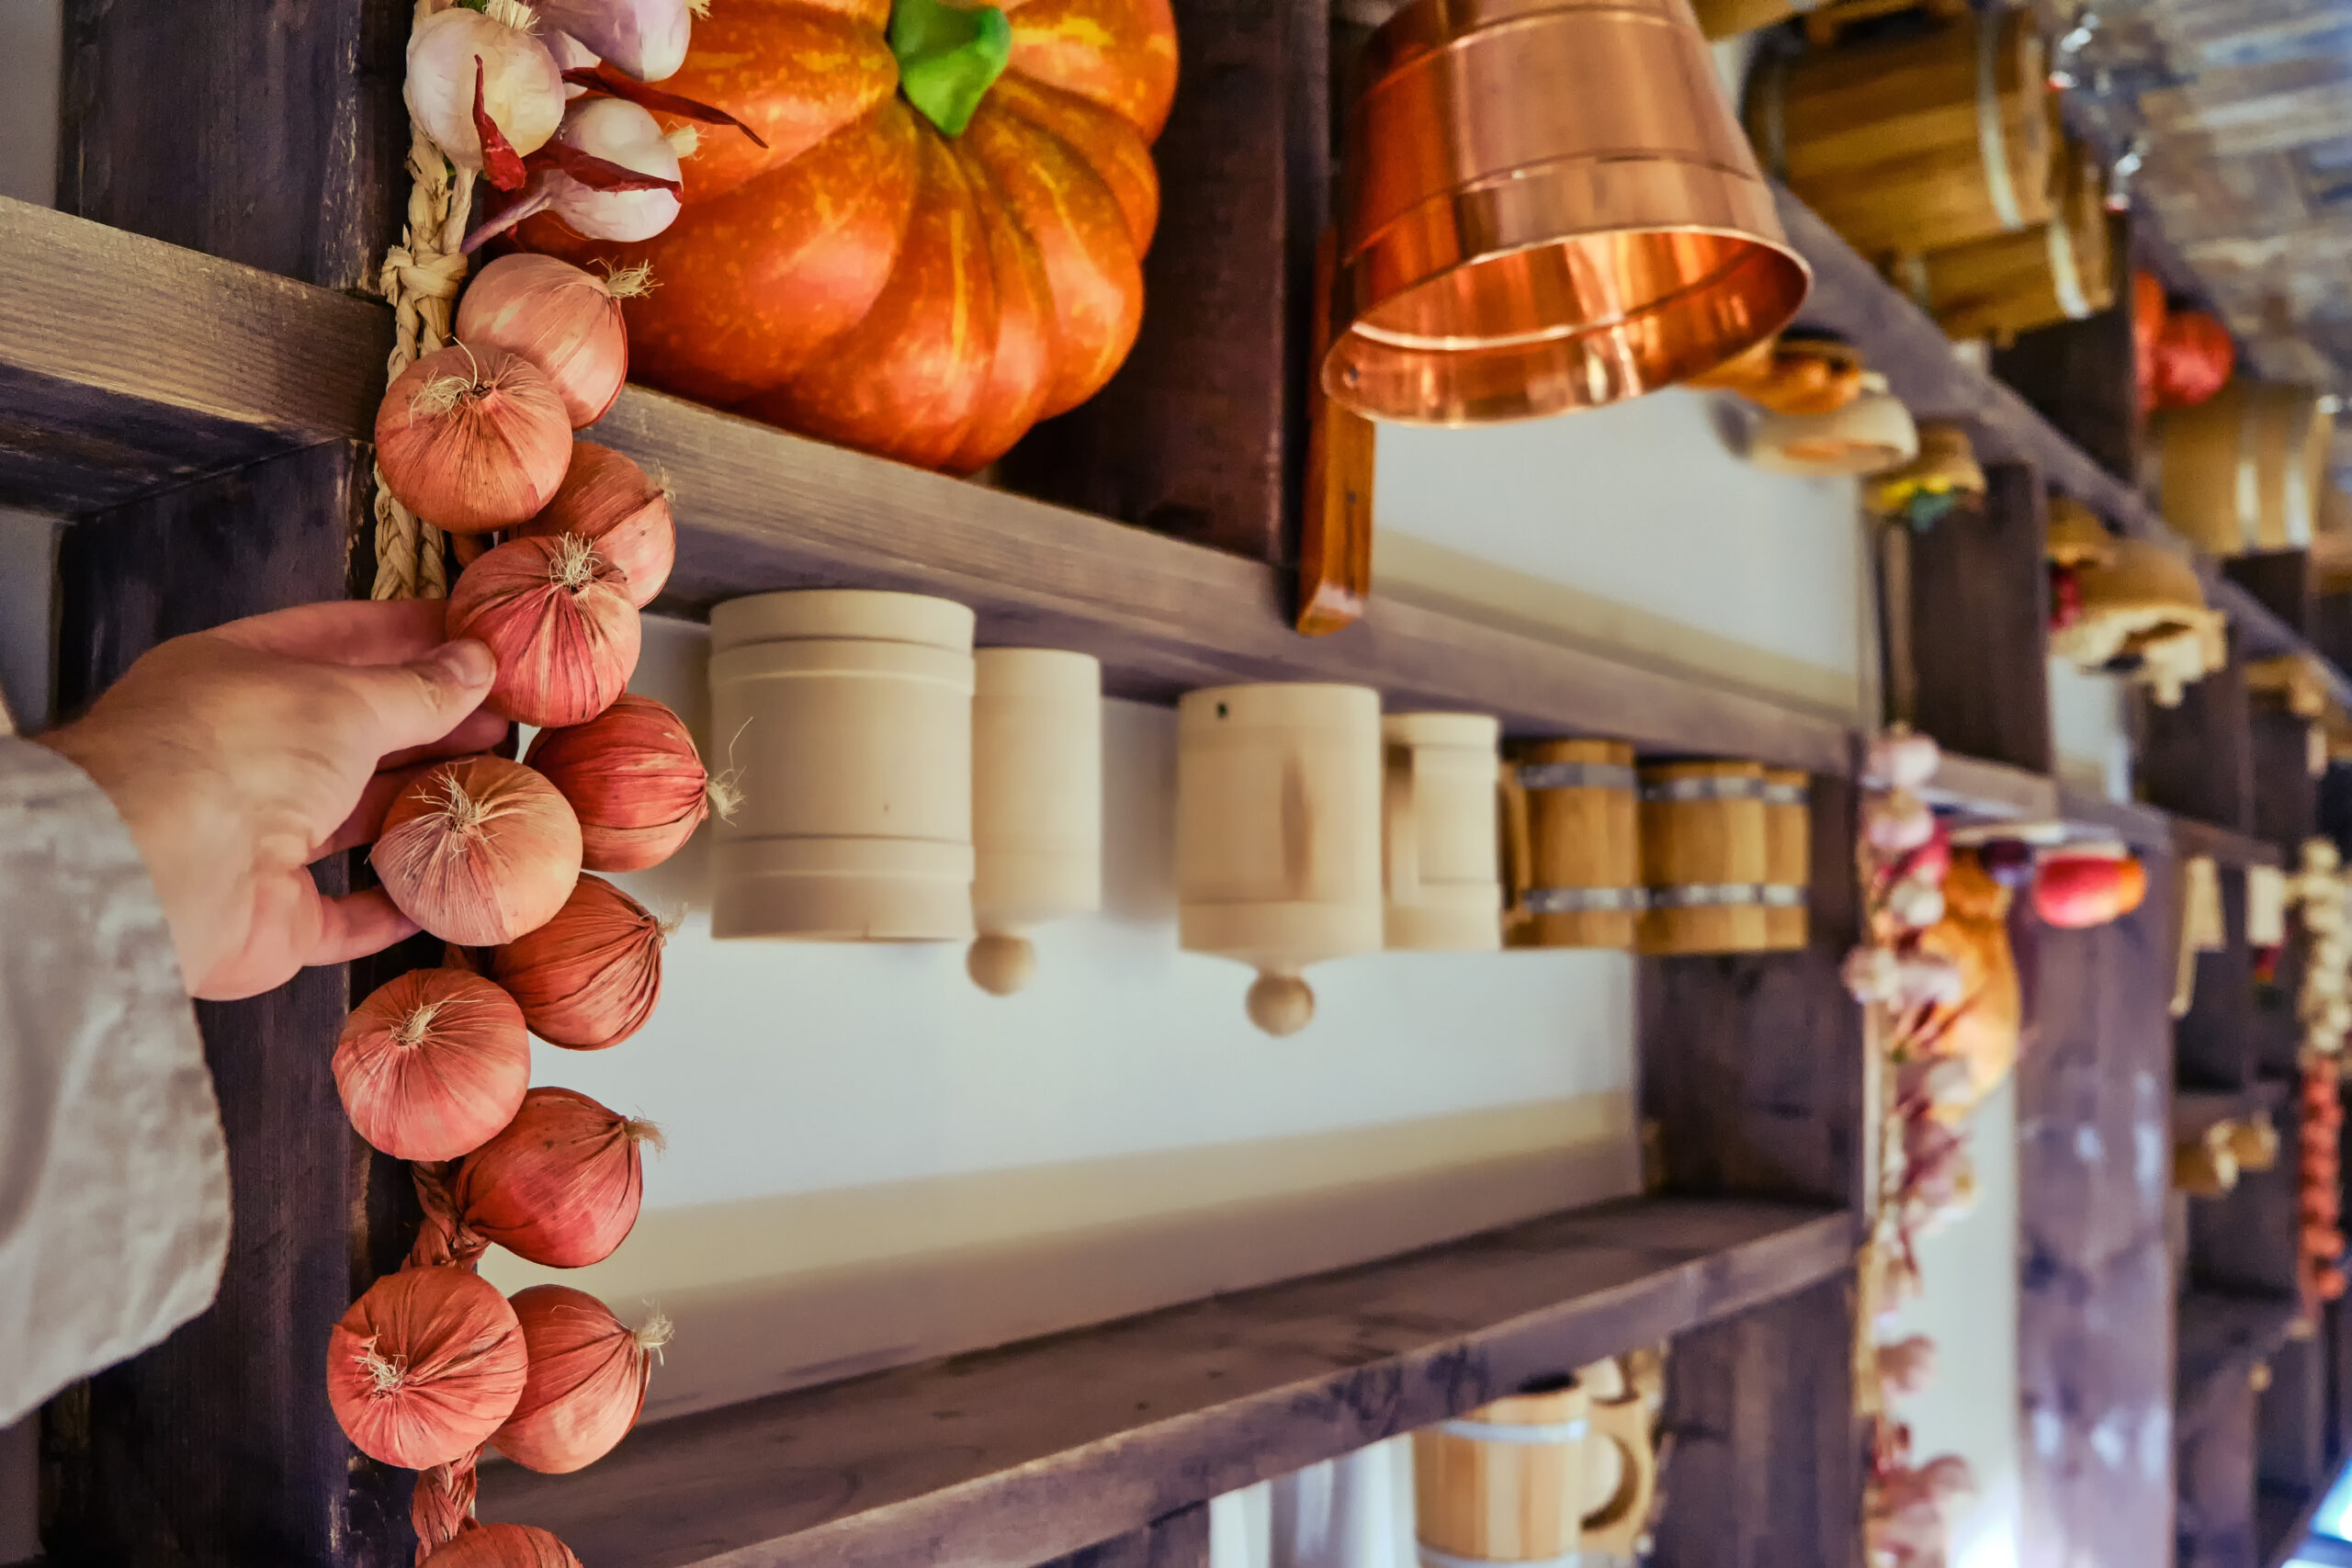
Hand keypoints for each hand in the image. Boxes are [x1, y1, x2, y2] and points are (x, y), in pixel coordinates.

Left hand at [36, 601, 503, 1000]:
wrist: (162, 872)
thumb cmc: (238, 754)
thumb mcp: (344, 700)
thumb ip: (417, 689)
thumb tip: (475, 665)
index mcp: (236, 678)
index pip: (332, 640)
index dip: (405, 635)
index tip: (474, 637)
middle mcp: (241, 755)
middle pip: (349, 734)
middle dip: (428, 724)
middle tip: (503, 719)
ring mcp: (252, 838)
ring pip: (353, 819)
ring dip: (421, 806)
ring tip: (494, 787)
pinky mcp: (271, 916)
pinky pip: (348, 912)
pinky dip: (399, 902)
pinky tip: (449, 886)